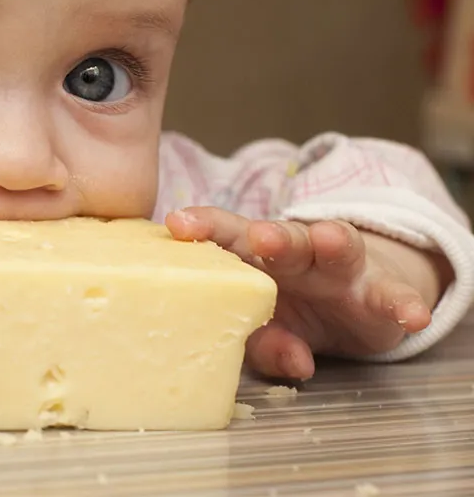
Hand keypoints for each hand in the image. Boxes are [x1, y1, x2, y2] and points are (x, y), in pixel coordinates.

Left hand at [166, 207, 446, 379]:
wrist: (355, 305)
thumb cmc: (293, 311)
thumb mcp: (272, 332)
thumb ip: (268, 345)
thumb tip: (292, 363)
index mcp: (257, 259)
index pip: (226, 236)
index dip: (203, 227)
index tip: (177, 225)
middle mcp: (298, 255)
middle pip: (282, 237)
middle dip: (270, 235)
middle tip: (259, 236)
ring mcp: (341, 268)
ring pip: (337, 248)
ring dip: (331, 241)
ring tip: (329, 238)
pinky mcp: (380, 291)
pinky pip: (393, 295)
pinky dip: (403, 303)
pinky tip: (411, 315)